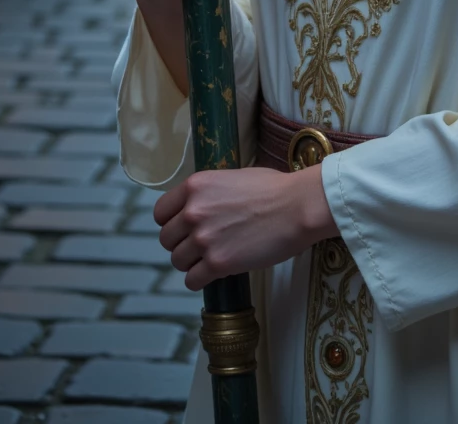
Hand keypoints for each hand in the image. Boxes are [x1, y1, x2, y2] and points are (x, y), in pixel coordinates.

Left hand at [155, 164, 337, 289]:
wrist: (297, 207)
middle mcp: (193, 211)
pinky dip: (201, 280)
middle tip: (200, 246)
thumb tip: (198, 208)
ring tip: (210, 259)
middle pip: (166, 239)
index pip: (160, 212)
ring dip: (191, 264)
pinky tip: (214, 274)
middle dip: (181, 244)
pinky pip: (192, 281)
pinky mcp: (218, 263)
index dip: (171, 223)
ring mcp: (204, 239)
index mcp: (195, 186)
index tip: (183, 229)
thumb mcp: (232, 177)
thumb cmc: (273, 189)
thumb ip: (208, 194)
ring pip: (177, 262)